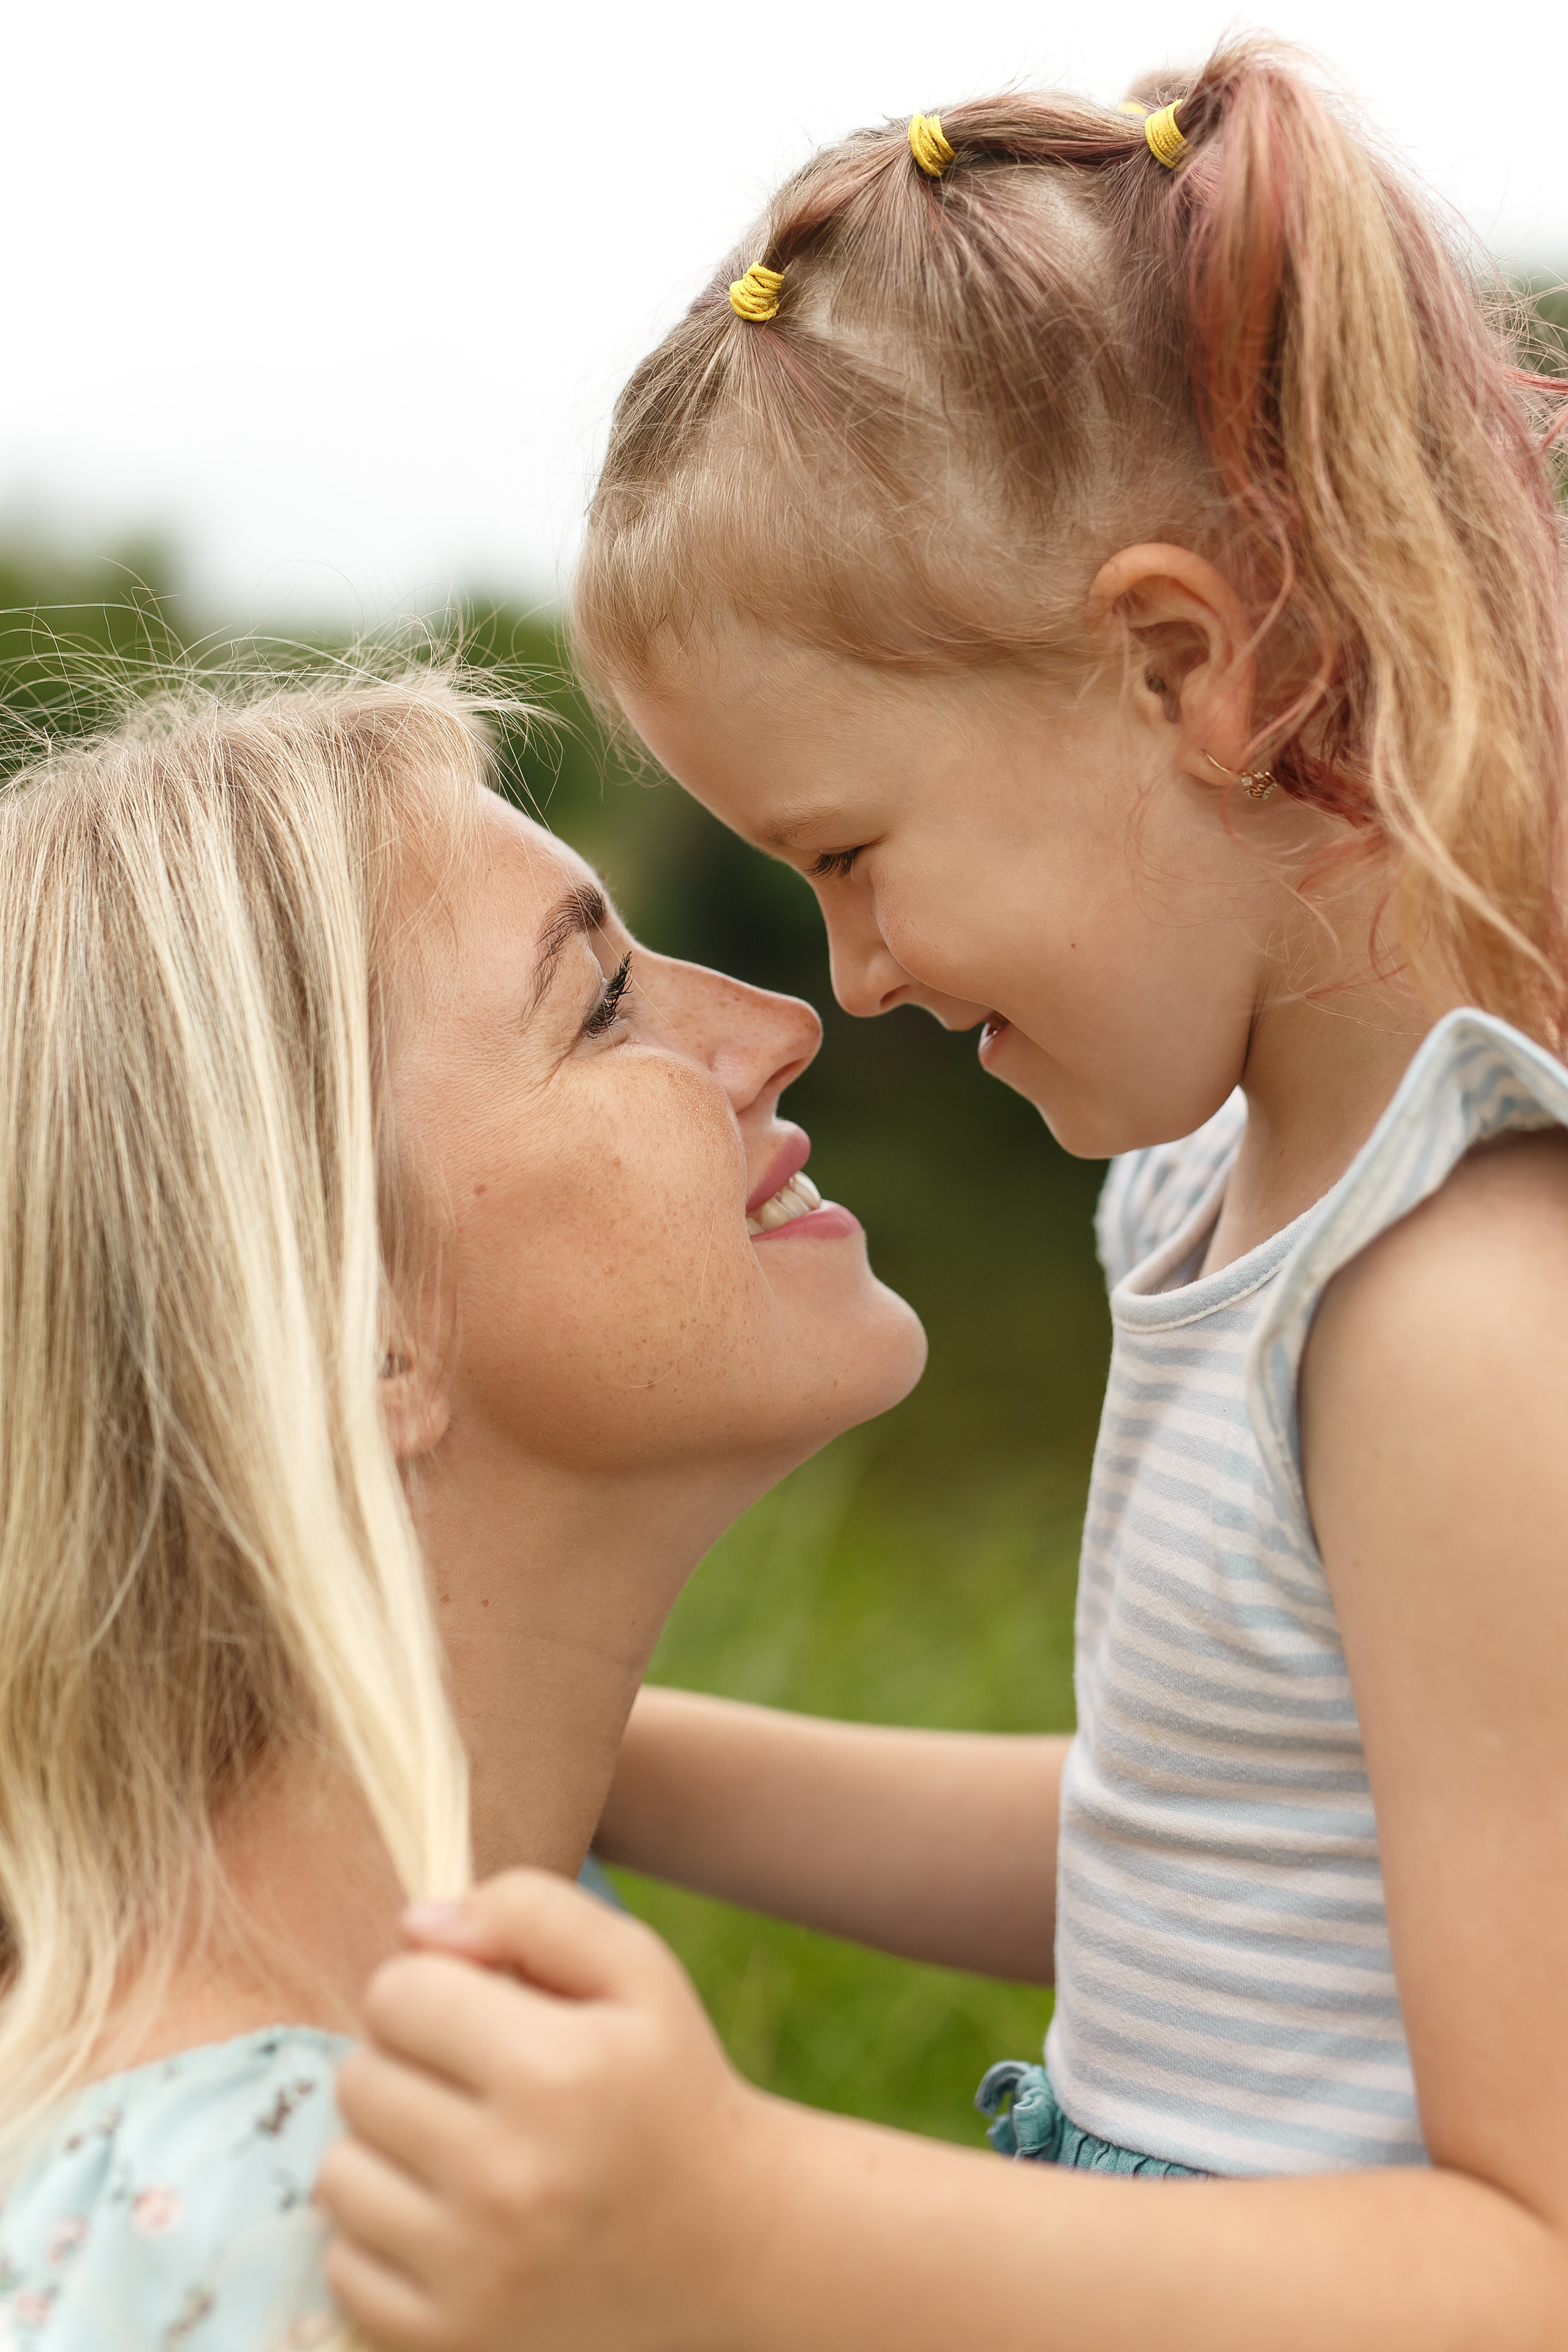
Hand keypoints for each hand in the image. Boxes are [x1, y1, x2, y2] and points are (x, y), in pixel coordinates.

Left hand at [316, 1868, 769, 2351]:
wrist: (728, 2247)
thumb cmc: (668, 2085)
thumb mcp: (638, 1969)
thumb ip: (531, 1911)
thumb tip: (415, 1926)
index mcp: (555, 2071)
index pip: (397, 1994)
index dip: (430, 1987)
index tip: (475, 2012)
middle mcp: (508, 2177)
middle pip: (359, 2077)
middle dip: (405, 2062)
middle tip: (472, 2081)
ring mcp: (474, 2272)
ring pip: (339, 2170)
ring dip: (385, 2147)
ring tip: (457, 2146)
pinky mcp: (448, 2342)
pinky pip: (345, 2263)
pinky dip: (381, 2236)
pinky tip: (448, 2218)